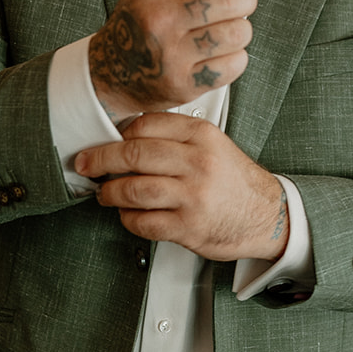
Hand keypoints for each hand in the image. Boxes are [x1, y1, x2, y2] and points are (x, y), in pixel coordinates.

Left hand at [74, 113, 289, 261]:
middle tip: (85, 164)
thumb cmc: (233, 180)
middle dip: (101, 160)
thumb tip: (125, 138)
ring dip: (110, 192)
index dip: (117, 134)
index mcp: (202, 136)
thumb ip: (176, 137)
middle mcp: (197, 163)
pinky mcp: (189, 227)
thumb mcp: (213, 145)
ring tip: (105, 193)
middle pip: (133, 154)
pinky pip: (144, 222)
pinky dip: (128, 219)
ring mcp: (193, 196)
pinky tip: (128, 215)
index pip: (146, 125)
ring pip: (133, 189)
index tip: (104, 141)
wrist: (267, 215)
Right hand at [88, 0, 259, 119]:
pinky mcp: (183, 84)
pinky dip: (237, 57)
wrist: (110, 74)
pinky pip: (233, 64)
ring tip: (232, 30)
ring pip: (236, 32)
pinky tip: (224, 53)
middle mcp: (158, 19)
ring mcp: (170, 54)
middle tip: (245, 2)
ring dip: (242, 29)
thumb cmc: (139, 26)